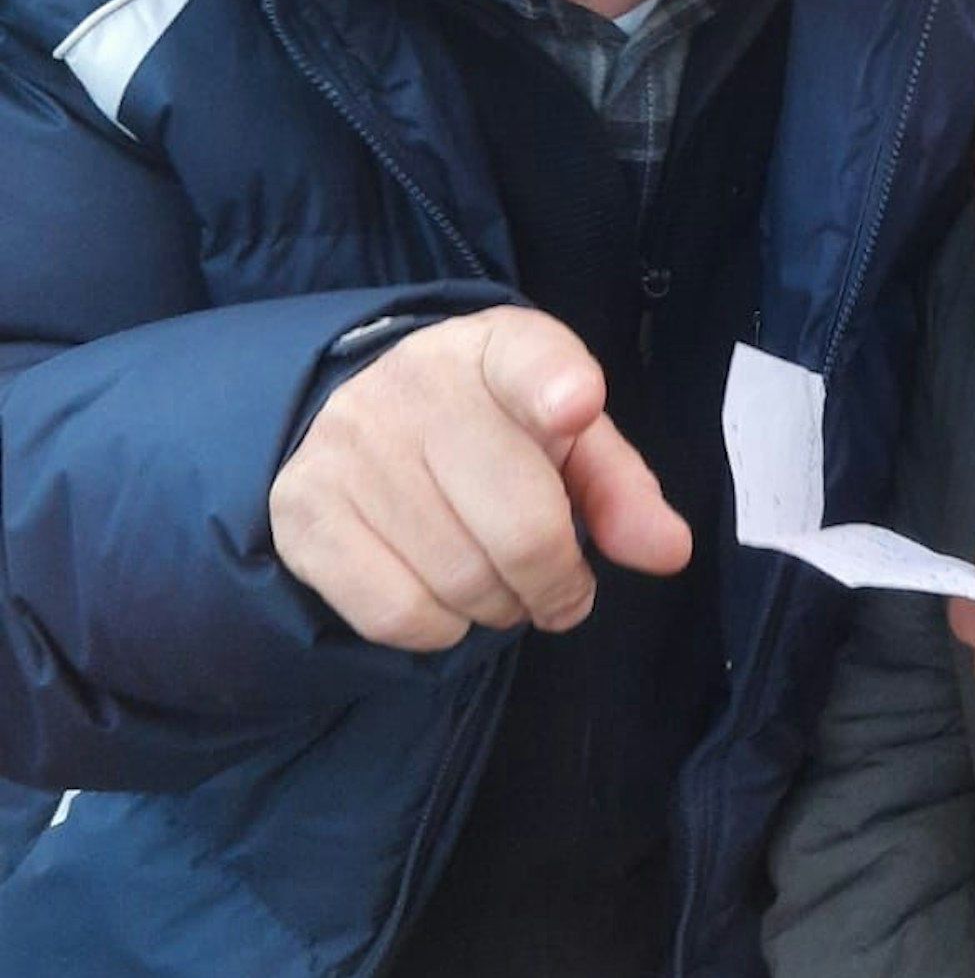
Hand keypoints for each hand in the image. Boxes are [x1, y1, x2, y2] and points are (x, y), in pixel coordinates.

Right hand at [269, 305, 690, 650]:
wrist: (355, 413)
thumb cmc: (490, 434)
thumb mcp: (567, 442)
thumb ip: (622, 489)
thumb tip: (668, 551)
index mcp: (497, 348)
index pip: (530, 357)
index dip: (558, 385)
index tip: (576, 406)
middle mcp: (415, 386)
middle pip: (520, 525)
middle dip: (558, 583)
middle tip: (562, 590)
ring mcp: (349, 447)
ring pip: (460, 581)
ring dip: (500, 609)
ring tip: (500, 585)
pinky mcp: (304, 511)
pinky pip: (397, 614)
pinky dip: (439, 629)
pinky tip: (445, 598)